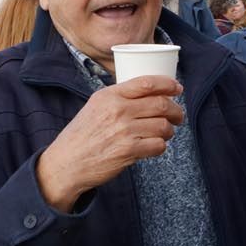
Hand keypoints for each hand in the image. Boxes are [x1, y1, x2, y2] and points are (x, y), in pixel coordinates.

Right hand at [35, 77, 184, 211]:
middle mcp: (118, 110)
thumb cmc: (82, 135)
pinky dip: (160, 146)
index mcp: (110, 95)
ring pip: (163, 126)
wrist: (67, 162)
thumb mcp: (95, 106)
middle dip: (175, 110)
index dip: (168, 84)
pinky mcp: (128, 151)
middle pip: (161, 104)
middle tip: (178, 116)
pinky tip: (154, 146)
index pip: (146, 83)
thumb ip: (119, 98)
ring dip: (169, 130)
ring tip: (165, 132)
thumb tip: (151, 93)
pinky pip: (158, 145)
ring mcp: (124, 131)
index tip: (177, 88)